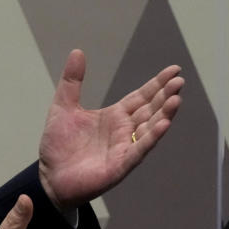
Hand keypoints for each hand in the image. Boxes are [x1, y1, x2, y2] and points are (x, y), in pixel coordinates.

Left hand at [38, 49, 182, 210]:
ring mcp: (124, 148)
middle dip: (165, 95)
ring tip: (176, 99)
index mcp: (115, 116)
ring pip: (150, 129)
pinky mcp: (120, 165)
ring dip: (164, 115)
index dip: (157, 84)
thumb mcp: (63, 106)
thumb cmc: (58, 145)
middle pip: (151, 110)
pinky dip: (151, 138)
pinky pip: (139, 150)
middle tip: (179, 81)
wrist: (49, 177)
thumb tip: (77, 51)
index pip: (142, 96)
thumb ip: (72, 81)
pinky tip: (164, 125)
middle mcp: (124, 131)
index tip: (174, 70)